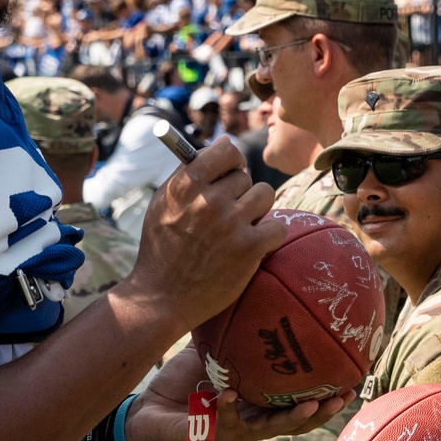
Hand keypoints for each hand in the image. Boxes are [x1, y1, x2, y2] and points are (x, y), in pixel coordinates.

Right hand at [127, 137, 282, 326]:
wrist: (162, 297)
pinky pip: (278, 226)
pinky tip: (254, 245)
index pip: (226, 151)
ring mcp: (231, 224)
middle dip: (239, 192)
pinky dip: (270, 236)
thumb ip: (191, 172)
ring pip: (264, 195)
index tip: (231, 171)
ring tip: (240, 227)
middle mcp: (209, 201)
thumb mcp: (164, 203)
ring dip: (256, 209)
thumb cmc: (163, 248)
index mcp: (185, 185)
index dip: (233, 160)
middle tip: (226, 214)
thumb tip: (226, 143)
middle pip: (245, 176)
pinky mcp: (249, 248)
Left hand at [127, 348, 351, 440]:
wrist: (146, 413)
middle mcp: (252, 420)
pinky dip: (227, 408)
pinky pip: (223, 423)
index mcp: (257, 403)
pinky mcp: (210, 438)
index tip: (349, 377)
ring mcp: (234, 431)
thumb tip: (248, 291)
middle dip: (322, 410)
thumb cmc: (181, 384)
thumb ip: (231, 332)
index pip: (297, 399)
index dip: (324, 391)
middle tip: (345, 395)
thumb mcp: (211, 353)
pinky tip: (229, 395)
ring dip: (293, 419)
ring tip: (312, 406)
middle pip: (297, 420)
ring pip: (271, 428)